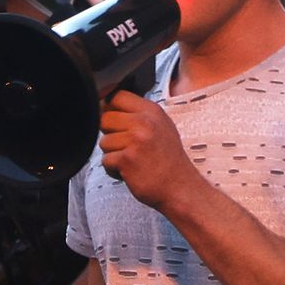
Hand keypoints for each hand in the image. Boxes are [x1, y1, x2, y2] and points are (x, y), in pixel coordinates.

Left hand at [99, 90, 198, 209]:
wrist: (181, 188)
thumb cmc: (169, 161)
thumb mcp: (161, 127)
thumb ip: (138, 115)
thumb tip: (107, 105)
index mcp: (152, 111)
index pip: (117, 96)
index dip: (110, 108)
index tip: (114, 122)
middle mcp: (144, 122)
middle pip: (105, 118)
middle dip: (110, 135)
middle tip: (126, 147)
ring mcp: (135, 140)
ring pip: (103, 142)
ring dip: (113, 155)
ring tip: (132, 161)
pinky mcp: (127, 159)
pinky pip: (105, 160)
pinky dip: (114, 170)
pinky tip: (130, 172)